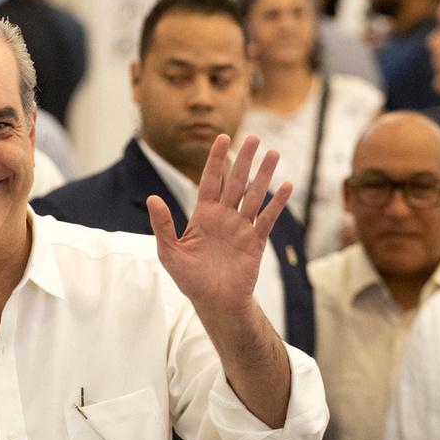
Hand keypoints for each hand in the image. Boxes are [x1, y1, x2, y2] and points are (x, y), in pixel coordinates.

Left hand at [148, 134, 290, 314]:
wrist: (214, 302)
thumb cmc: (189, 279)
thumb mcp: (170, 252)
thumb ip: (163, 225)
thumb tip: (152, 198)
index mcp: (203, 215)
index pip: (211, 181)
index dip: (217, 160)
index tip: (222, 137)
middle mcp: (224, 217)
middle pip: (236, 182)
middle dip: (245, 160)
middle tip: (255, 138)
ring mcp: (241, 228)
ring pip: (255, 196)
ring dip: (264, 176)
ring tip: (274, 153)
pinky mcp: (255, 242)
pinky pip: (267, 219)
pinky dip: (277, 204)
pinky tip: (286, 186)